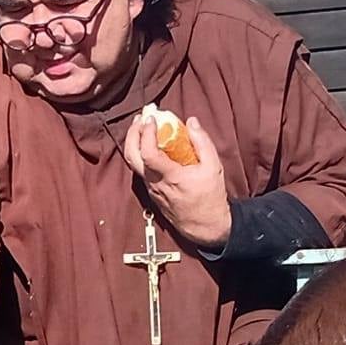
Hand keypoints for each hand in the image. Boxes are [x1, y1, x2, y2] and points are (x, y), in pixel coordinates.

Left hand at [124, 114, 231, 249]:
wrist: (205, 226)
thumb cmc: (211, 197)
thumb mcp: (214, 167)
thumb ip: (202, 142)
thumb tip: (191, 121)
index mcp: (171, 177)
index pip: (148, 153)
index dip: (145, 133)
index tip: (151, 119)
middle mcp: (156, 184)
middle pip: (131, 157)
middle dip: (132, 133)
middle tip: (141, 118)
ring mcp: (151, 189)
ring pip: (133, 164)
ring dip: (135, 142)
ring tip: (144, 127)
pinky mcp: (151, 192)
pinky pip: (141, 170)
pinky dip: (141, 153)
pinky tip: (151, 144)